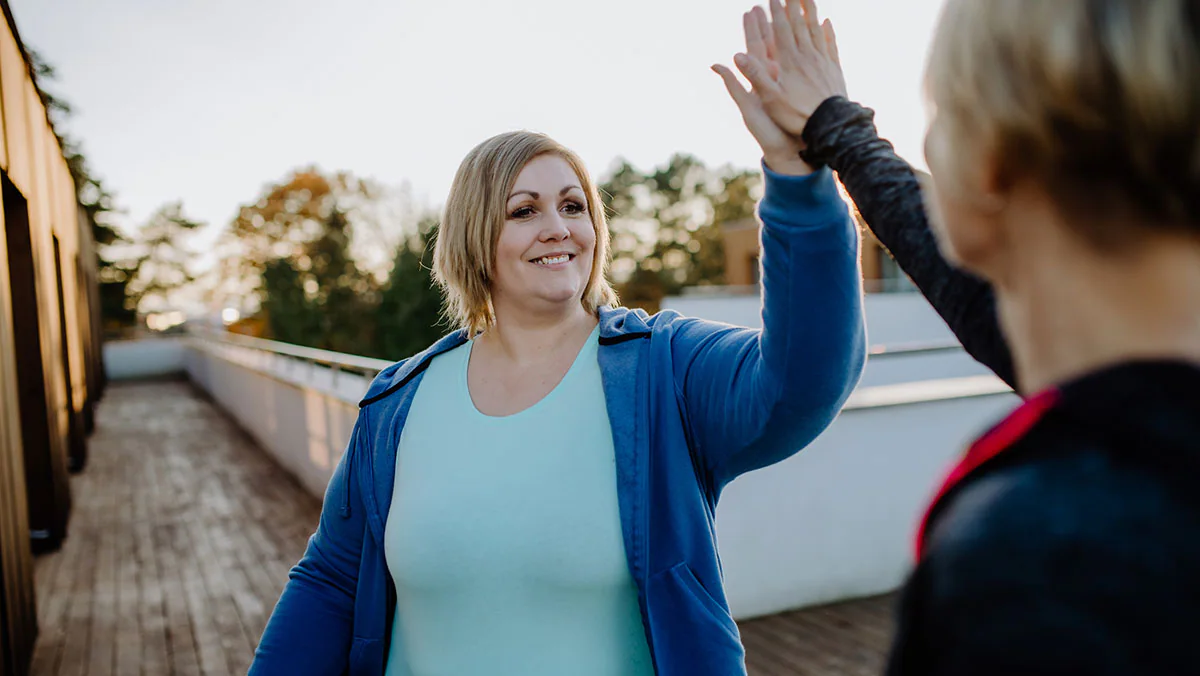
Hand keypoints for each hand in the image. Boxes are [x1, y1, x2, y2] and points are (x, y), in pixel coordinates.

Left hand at [712, 11, 810, 175]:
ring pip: (791, 50)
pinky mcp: (804, 89)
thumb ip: (734, 85)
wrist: (790, 153)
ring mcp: (790, 83)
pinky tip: (817, 33)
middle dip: (770, 23)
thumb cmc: (767, 134)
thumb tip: (715, 65)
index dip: (753, 30)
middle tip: (768, 3)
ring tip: (791, 11)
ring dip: (790, 31)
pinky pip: (808, 62)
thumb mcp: (747, 108)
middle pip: (772, 44)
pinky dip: (812, 46)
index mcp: (758, 80)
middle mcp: (773, 79)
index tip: (751, 10)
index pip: (754, 49)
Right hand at [735, 0, 846, 138]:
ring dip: (810, 11)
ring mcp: (822, 60)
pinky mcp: (834, 69)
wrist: (829, 125)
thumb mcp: (770, 98)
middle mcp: (807, 56)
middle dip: (793, 4)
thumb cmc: (796, 115)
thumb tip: (737, 55)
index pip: (781, 30)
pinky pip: (830, 44)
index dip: (776, 12)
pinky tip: (826, 22)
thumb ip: (754, 75)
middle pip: (799, 24)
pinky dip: (828, 31)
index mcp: (789, 61)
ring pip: (815, 30)